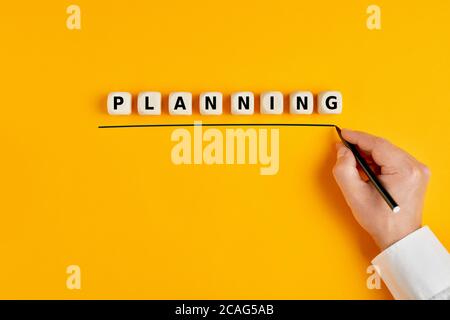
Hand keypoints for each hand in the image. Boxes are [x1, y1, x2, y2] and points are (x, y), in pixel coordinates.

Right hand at [332, 129, 430, 250]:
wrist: (399, 237)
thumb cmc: (381, 221)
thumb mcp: (355, 195)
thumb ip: (344, 169)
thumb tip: (342, 151)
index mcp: (404, 170)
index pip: (377, 144)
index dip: (357, 137)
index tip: (343, 134)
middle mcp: (415, 167)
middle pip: (382, 147)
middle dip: (361, 147)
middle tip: (343, 150)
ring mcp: (417, 170)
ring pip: (387, 152)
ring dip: (369, 155)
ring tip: (353, 163)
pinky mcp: (414, 174)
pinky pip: (392, 160)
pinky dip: (377, 162)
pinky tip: (366, 170)